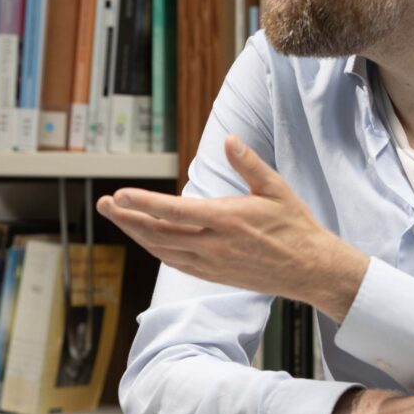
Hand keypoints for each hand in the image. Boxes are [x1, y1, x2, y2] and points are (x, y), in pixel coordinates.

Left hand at [95, 134, 369, 319]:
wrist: (310, 269)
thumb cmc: (295, 226)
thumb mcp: (276, 188)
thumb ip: (249, 164)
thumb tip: (229, 138)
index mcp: (225, 220)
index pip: (173, 212)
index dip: (143, 203)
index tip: (119, 194)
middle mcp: (213, 245)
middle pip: (157, 233)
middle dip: (126, 218)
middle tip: (102, 204)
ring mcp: (211, 264)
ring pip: (162, 250)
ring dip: (136, 234)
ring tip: (117, 218)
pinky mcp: (213, 275)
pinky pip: (176, 263)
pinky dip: (156, 249)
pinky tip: (145, 239)